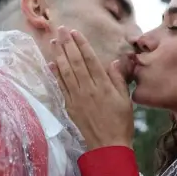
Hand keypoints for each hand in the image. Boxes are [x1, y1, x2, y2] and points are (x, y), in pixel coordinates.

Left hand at [50, 27, 134, 150]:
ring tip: (53, 41)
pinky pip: (61, 87)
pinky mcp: (70, 106)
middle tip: (60, 29)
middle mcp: (88, 89)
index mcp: (103, 86)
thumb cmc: (121, 123)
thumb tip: (113, 62)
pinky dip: (55, 74)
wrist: (108, 146)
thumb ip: (118, 79)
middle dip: (67, 44)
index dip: (81, 44)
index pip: (90, 60)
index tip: (75, 32)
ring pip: (66, 72)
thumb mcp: (125, 99)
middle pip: (75, 62)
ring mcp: (77, 98)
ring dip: (58, 55)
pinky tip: (51, 63)